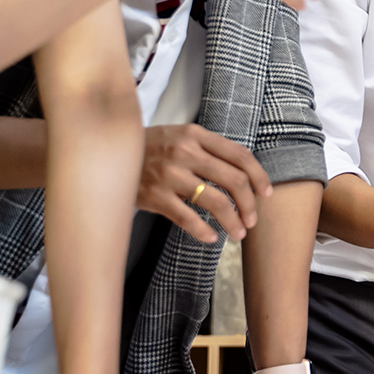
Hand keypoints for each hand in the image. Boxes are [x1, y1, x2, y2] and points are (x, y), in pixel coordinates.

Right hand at [137, 124, 272, 243]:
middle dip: (250, 205)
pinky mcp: (155, 196)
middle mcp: (185, 152)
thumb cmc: (151, 148)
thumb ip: (209, 150)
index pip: (240, 155)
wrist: (107, 154)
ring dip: (233, 222)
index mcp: (195, 135)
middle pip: (234, 181)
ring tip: (237, 233)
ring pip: (216, 203)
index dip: (259, 177)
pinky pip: (188, 219)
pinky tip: (211, 237)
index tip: (266, 194)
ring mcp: (169, 174)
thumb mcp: (180, 137)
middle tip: (252, 220)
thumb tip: (244, 174)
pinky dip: (204, 232)